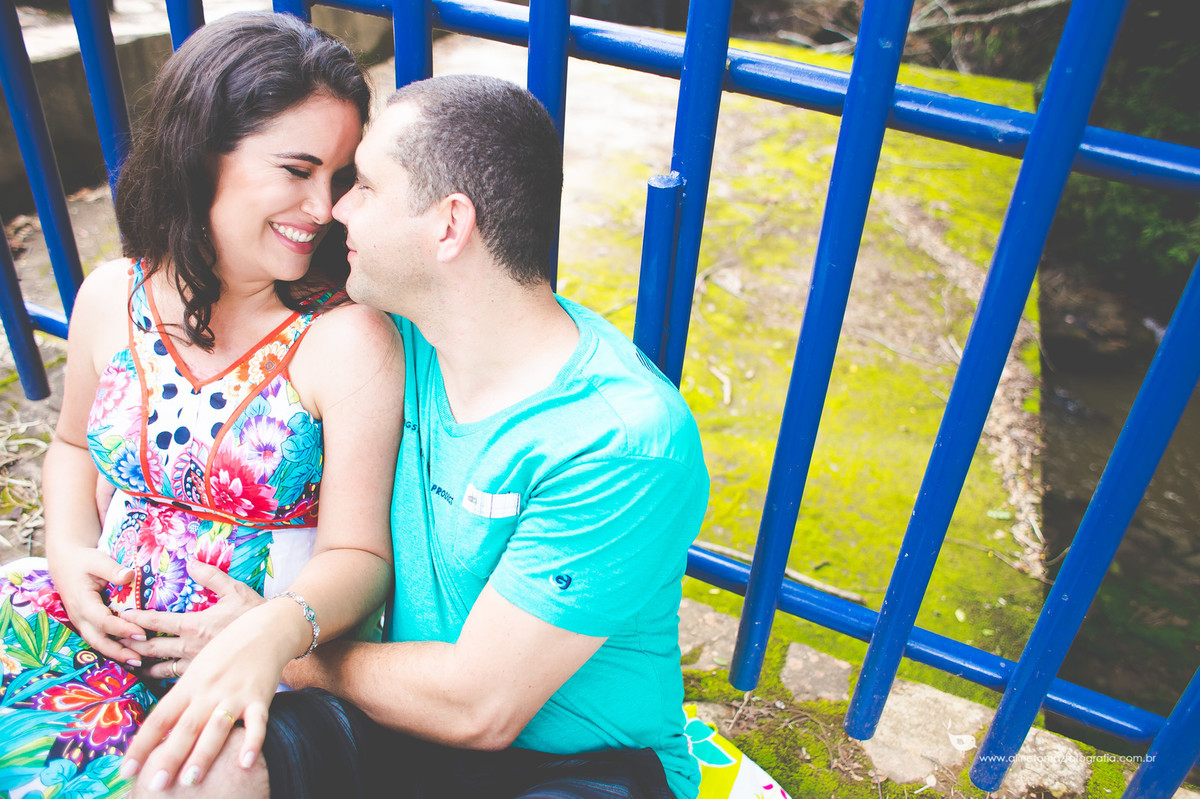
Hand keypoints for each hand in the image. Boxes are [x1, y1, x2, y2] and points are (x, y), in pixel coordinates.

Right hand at [50, 545, 145, 666]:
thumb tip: (129, 575)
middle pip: (98, 641)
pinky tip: (129, 654)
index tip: (142, 634)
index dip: (122, 629)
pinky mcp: (86, 623)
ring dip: (116, 654)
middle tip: (140, 659)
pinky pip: (99, 638)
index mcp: (83, 603)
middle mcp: (80, 617)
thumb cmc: (83, 561)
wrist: (64, 562)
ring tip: (138, 662)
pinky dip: (113, 648)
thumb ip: (113, 569)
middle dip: (119, 652)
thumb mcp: (97, 560)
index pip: (104, 622)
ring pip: (98, 643)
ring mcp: (82, 622)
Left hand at [119, 560, 265, 679]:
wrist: (277, 636)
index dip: (135, 618)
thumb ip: (210, 576)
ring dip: (143, 667)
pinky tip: (157, 681)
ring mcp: (197, 665)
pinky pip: (178, 681)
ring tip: (130, 665)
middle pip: (150, 648)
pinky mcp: (206, 678)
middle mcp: (190, 647)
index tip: (119, 615)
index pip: (156, 621)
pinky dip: (163, 681)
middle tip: (112, 642)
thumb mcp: (234, 590)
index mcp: (193, 624)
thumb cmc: (256, 612)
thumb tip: (190, 562)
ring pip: (160, 670)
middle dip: (129, 645)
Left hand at [120, 602, 297, 789]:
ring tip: (191, 780)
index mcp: (189, 684)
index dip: (141, 744)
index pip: (159, 718)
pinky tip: (245, 763)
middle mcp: (208, 691)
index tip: (126, 770)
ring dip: (203, 754)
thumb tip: (159, 732)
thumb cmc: (228, 650)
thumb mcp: (197, 669)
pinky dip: (252, 742)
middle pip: (185, 727)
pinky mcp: (260, 696)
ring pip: (216, 727)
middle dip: (169, 758)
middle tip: (155, 786)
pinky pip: (257, 722)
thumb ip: (182, 699)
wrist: (266, 628)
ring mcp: (235, 694)